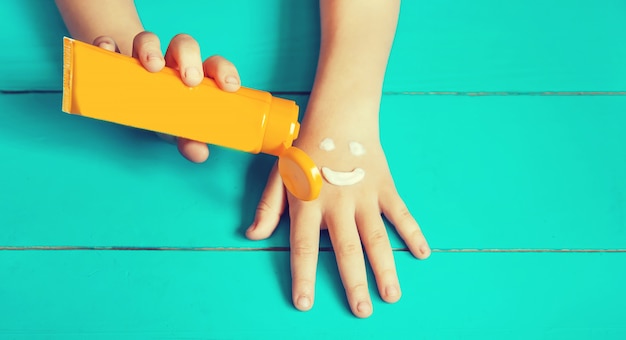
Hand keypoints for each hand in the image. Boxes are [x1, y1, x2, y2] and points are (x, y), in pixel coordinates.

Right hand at [92, 32, 240, 162]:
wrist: (133, 100)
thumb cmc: (165, 111)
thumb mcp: (177, 127)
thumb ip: (190, 140)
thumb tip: (200, 153)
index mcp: (194, 75)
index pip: (213, 65)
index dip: (224, 70)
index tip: (229, 86)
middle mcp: (171, 61)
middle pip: (183, 45)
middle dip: (189, 57)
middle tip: (190, 80)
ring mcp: (142, 56)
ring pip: (148, 39)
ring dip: (150, 48)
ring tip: (152, 67)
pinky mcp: (115, 56)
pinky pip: (110, 44)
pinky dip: (107, 44)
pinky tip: (108, 49)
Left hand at [246, 115, 430, 317]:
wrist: (339, 117)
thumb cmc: (307, 149)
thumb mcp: (280, 176)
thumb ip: (268, 207)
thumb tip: (253, 235)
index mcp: (308, 204)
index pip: (304, 247)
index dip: (303, 276)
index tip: (305, 304)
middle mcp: (337, 204)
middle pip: (346, 250)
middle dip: (354, 283)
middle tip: (362, 311)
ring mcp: (364, 196)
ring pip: (376, 238)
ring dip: (385, 268)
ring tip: (392, 296)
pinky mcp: (384, 187)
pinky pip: (401, 213)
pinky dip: (413, 232)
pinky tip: (422, 254)